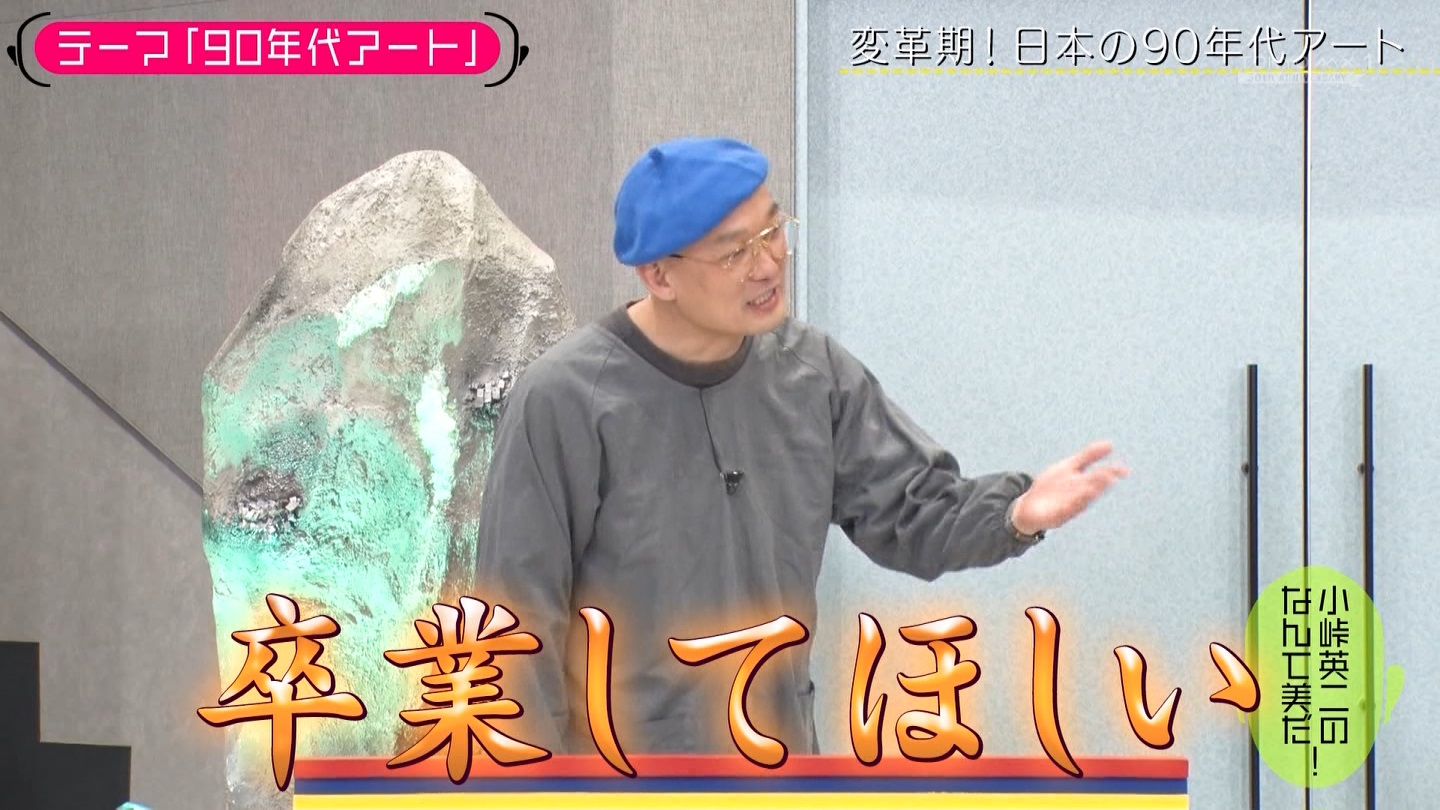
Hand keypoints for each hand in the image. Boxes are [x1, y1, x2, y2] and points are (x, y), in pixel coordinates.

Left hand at [1011, 441, 1127, 535]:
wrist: (1030, 507)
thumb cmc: (1053, 486)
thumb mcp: (1069, 467)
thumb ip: (1088, 456)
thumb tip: (1109, 444)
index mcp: (1083, 482)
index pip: (1100, 476)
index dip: (1112, 472)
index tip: (1124, 470)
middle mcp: (1079, 495)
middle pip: (1091, 488)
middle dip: (1098, 483)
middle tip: (1108, 475)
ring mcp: (1068, 506)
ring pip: (1079, 502)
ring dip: (1085, 497)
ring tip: (1093, 490)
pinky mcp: (1055, 516)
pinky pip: (1061, 513)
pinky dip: (1065, 509)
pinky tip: (1066, 504)